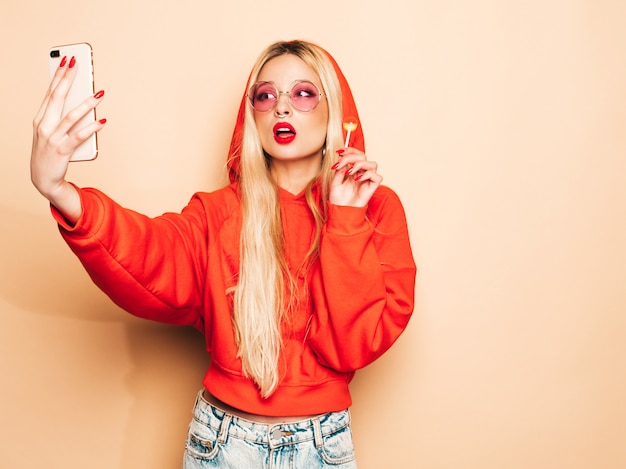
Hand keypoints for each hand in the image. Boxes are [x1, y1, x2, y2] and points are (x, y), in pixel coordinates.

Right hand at [30, 55, 105, 221]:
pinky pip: (79, 136)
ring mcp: (52, 138)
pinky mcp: (62, 151)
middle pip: (58, 98)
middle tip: (78, 65)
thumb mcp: (50, 132)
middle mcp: (44, 126)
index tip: (67, 60)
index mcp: (40, 118)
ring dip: (87, 103)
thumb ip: (61, 116)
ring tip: (100, 93)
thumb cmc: (50, 153)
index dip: (58, 76)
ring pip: (71, 116)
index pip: (50, 92)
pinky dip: (92, 128)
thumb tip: (80, 99)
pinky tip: (102, 120)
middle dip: (68, 80)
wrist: (43, 179)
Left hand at [329, 147, 381, 206]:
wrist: (341, 212)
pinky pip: (377, 176)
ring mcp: (367, 180)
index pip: (356, 154)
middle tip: (341, 163)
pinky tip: (357, 179)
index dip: (350, 150)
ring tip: (349, 172)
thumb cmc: (338, 200)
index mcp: (353, 171)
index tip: (339, 152)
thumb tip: (341, 159)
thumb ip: (339, 171)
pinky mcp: (372, 187)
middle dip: (351, 156)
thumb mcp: (335, 182)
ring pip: (372, 164)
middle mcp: (361, 174)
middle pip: (363, 156)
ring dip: (359, 164)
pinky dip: (367, 174)